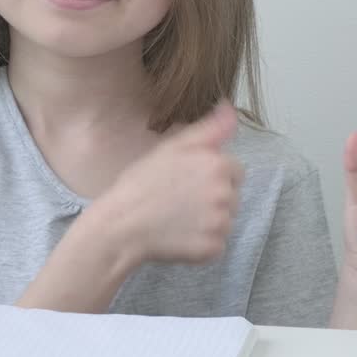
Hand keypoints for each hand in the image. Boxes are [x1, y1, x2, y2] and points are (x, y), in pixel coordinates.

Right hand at [96, 100, 242, 264]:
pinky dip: (203, 242)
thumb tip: (230, 108)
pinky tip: (179, 235)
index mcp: (218, 164)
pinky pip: (217, 243)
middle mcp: (226, 193)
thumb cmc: (141, 183)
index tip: (188, 180)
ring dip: (209, 219)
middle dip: (213, 196)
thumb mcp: (171, 147)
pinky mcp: (214, 248)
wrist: (122, 225)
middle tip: (180, 199)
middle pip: (233, 194)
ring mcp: (221, 223)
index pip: (234, 169)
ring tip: (178, 217)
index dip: (212, 174)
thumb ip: (208, 129)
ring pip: (226, 219)